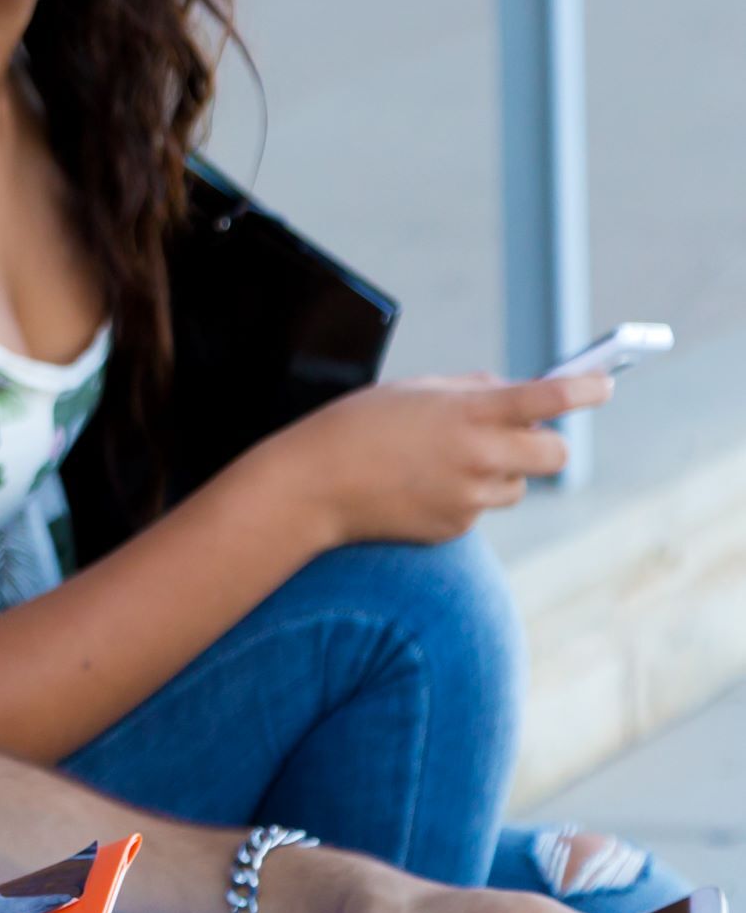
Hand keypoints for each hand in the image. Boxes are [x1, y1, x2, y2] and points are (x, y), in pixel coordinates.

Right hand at [258, 376, 607, 549]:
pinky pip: (479, 508)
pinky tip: (419, 486)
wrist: (311, 487)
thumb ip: (469, 389)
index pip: (546, 397)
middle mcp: (477, 456)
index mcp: (467, 413)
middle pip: (554, 453)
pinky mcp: (455, 527)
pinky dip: (462, 495)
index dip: (583, 390)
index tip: (602, 385)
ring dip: (500, 471)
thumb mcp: (412, 391)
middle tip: (530, 432)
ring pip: (516, 484)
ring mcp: (469, 497)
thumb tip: (514, 390)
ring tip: (446, 461)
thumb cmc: (355, 427)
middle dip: (549, 442)